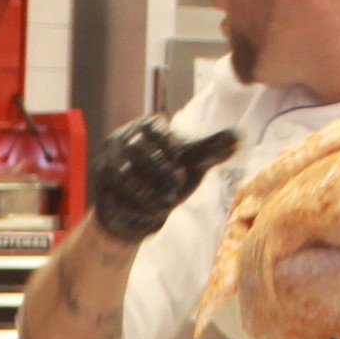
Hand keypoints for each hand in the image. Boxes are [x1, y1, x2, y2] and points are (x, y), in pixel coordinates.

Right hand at [90, 118, 238, 242]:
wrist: (140, 212)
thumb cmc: (166, 180)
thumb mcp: (193, 165)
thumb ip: (213, 150)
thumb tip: (239, 136)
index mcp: (143, 128)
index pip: (154, 126)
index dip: (170, 144)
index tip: (181, 161)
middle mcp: (119, 141)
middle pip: (136, 149)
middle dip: (160, 169)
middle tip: (178, 182)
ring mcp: (106, 164)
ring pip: (124, 175)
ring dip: (150, 191)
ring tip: (168, 201)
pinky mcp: (100, 188)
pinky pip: (116, 197)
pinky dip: (138, 207)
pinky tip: (154, 212)